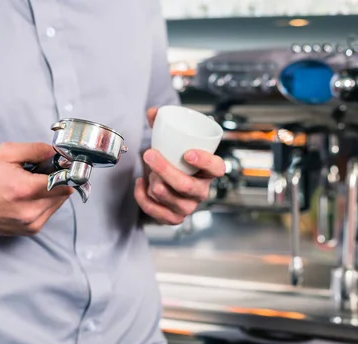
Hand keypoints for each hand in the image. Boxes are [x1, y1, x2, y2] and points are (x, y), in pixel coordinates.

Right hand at [0, 142, 73, 235]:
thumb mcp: (6, 153)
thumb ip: (36, 150)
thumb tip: (57, 153)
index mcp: (26, 190)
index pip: (65, 183)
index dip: (66, 172)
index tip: (64, 166)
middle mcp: (31, 210)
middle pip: (64, 194)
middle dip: (58, 182)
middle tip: (43, 174)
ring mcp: (31, 224)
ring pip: (58, 205)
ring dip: (52, 194)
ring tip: (32, 186)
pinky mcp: (29, 231)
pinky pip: (48, 214)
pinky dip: (45, 204)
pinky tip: (29, 197)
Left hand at [134, 108, 224, 224]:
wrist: (170, 181)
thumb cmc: (176, 159)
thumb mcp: (173, 141)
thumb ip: (164, 123)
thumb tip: (153, 112)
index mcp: (209, 171)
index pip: (217, 168)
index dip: (205, 162)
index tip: (188, 152)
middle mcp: (202, 191)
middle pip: (186, 186)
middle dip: (165, 170)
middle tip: (149, 154)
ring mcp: (189, 206)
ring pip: (169, 198)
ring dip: (154, 182)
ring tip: (150, 171)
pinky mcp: (174, 218)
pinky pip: (157, 212)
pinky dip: (143, 197)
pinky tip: (140, 184)